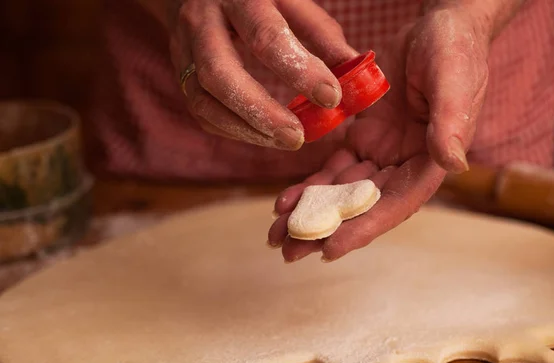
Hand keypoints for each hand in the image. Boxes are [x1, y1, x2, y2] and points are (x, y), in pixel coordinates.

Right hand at [168, 0, 357, 149]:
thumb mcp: (290, 2)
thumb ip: (322, 35)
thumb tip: (357, 74)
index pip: (266, 36)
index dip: (300, 71)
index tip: (332, 97)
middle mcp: (203, 22)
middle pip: (220, 73)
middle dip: (261, 112)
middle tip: (297, 137)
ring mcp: (184, 50)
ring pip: (204, 99)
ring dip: (246, 129)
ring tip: (285, 141)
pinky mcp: (180, 73)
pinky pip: (201, 112)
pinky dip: (233, 130)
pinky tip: (262, 135)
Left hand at [268, 8, 489, 261]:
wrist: (438, 26)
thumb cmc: (455, 51)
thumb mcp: (454, 81)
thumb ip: (451, 123)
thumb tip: (454, 163)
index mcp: (431, 162)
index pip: (396, 204)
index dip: (364, 228)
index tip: (329, 249)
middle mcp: (404, 166)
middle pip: (362, 207)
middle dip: (326, 230)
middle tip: (289, 252)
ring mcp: (382, 154)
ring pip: (341, 192)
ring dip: (310, 213)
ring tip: (276, 233)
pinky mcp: (364, 138)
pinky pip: (333, 166)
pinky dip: (310, 184)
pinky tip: (285, 200)